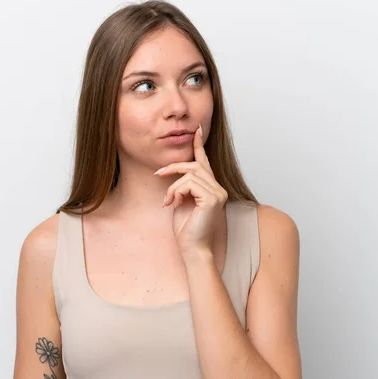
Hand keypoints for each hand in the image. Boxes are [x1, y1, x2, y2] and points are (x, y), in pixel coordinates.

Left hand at [154, 124, 227, 257]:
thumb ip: (183, 186)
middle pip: (195, 164)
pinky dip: (176, 191)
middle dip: (174, 167)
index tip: (196, 130)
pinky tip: (173, 204)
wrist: (192, 248)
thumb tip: (175, 174)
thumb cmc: (186, 229)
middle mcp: (219, 188)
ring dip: (173, 186)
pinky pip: (189, 184)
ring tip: (168, 201)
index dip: (199, 145)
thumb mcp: (182, 202)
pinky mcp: (212, 198)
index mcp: (212, 188)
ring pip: (190, 174)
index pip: (205, 162)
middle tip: (158, 174)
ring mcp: (218, 193)